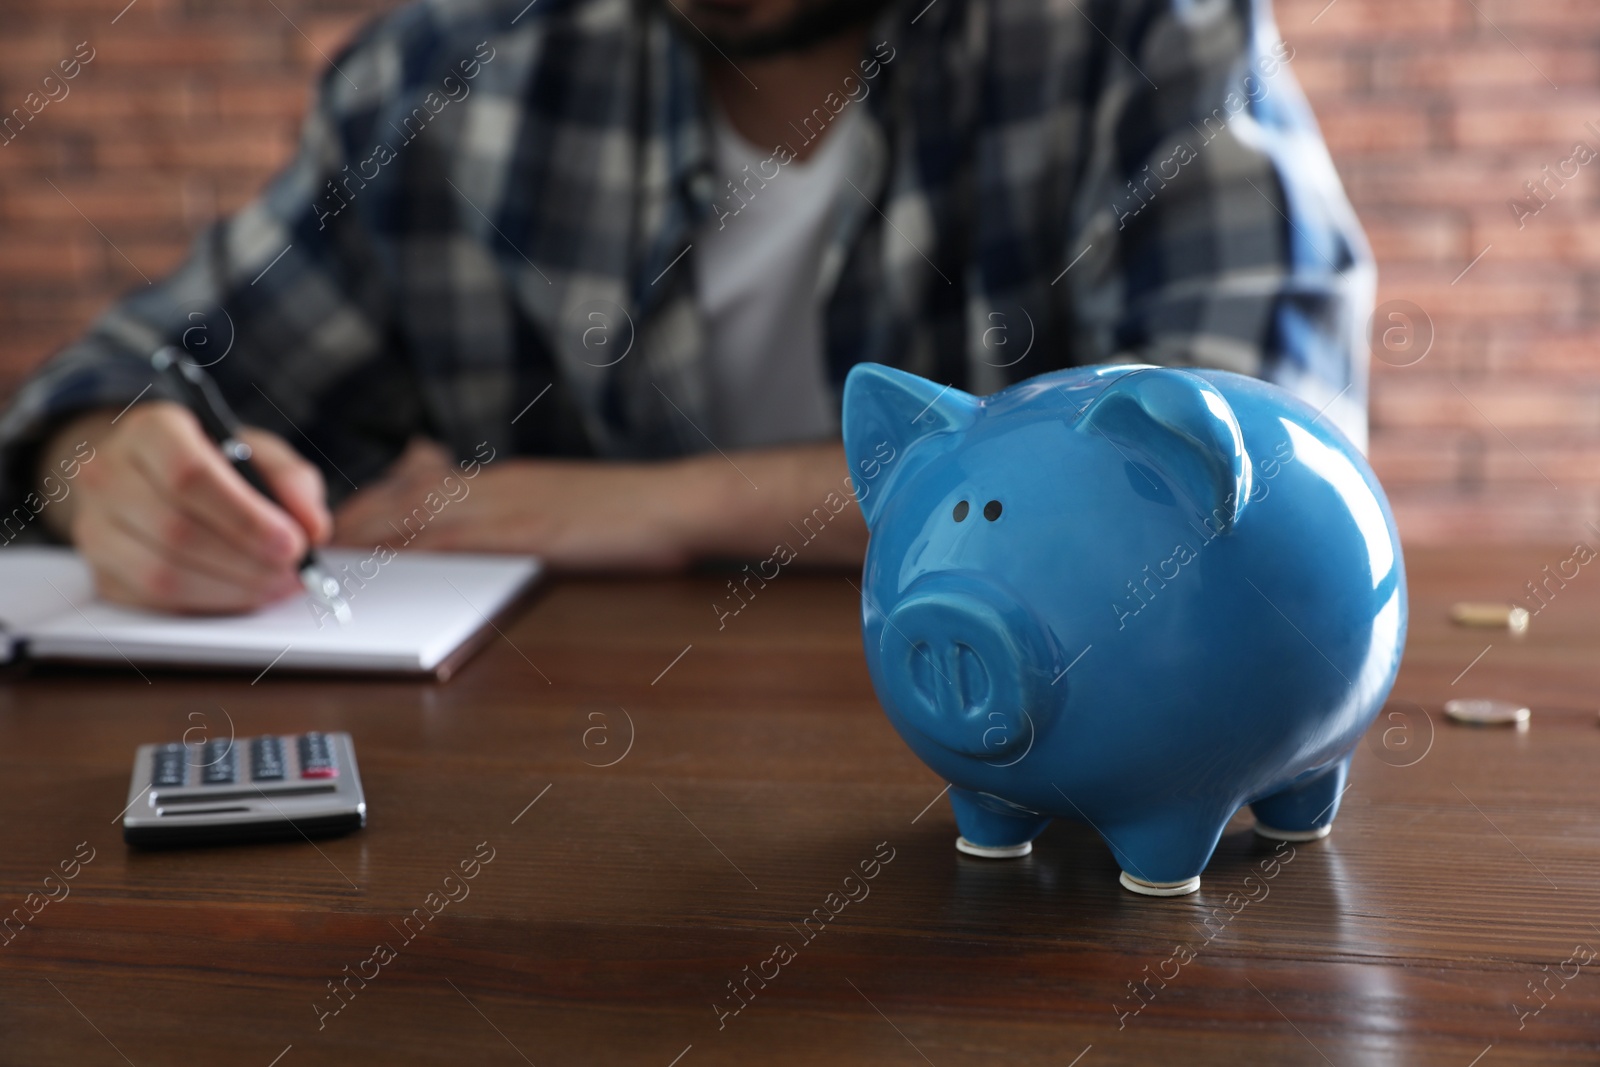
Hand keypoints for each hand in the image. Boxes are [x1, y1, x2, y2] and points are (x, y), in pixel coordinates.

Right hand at [46, 402, 331, 612]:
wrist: (155, 476)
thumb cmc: (217, 463)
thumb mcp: (261, 454)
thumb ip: (292, 483)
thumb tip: (314, 529)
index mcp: (151, 430)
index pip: (189, 476)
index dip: (245, 518)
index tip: (293, 544)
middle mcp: (108, 474)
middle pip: (177, 530)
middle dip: (247, 560)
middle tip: (295, 572)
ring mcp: (95, 526)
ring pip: (161, 573)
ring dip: (231, 588)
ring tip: (278, 585)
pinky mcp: (100, 570)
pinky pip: (153, 601)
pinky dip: (209, 604)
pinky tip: (245, 595)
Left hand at [331, 438, 696, 568]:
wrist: (676, 503)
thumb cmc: (627, 511)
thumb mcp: (557, 496)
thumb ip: (509, 500)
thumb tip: (460, 498)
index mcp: (502, 479)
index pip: (415, 485)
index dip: (367, 507)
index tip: (334, 529)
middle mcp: (495, 486)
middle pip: (401, 498)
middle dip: (352, 525)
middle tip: (309, 551)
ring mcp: (510, 508)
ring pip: (418, 518)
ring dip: (368, 542)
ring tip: (326, 566)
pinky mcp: (526, 535)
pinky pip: (456, 545)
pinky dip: (414, 557)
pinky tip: (387, 574)